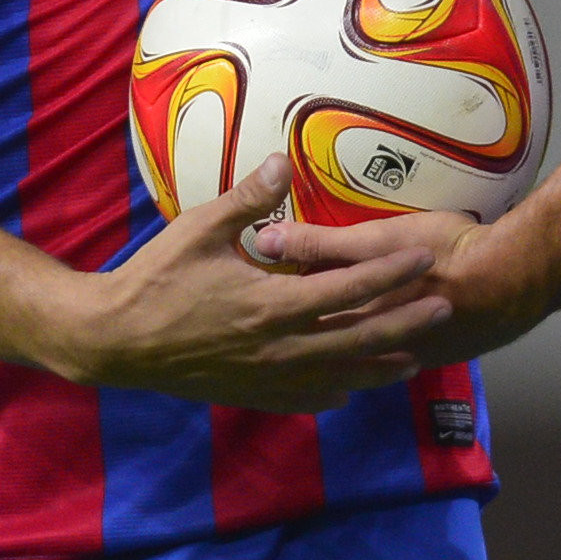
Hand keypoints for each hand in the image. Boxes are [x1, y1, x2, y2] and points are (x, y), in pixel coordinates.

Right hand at [52, 159, 458, 406]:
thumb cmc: (155, 278)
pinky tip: (351, 386)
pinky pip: (305, 399)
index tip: (423, 257)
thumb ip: (249, 199)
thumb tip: (284, 160)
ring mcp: (267, 378)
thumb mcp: (200, 229)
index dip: (389, 273)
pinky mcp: (252, 395)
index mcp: (270, 304)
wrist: (117, 342)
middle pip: (359, 339)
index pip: (347, 289)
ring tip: (416, 357)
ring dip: (380, 366)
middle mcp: (278, 348)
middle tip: (443, 309)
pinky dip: (335, 392)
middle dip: (405, 323)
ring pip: (340, 376)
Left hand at [241, 205, 542, 384]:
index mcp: (351, 315)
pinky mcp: (425, 361)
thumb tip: (267, 240)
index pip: (300, 312)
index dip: (273, 304)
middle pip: (318, 346)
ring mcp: (397, 360)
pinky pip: (380, 374)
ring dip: (321, 363)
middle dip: (289, 342)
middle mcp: (368, 347)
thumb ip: (321, 242)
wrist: (511, 283)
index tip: (247, 297)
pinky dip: (357, 375)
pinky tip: (349, 378)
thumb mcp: (377, 238)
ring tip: (293, 361)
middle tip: (257, 336)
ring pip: (345, 368)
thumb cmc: (445, 252)